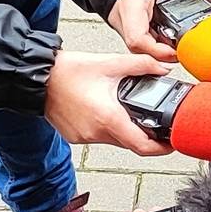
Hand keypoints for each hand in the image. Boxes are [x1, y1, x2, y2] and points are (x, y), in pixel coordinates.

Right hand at [45, 50, 171, 154]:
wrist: (38, 77)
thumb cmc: (67, 71)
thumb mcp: (110, 63)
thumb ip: (141, 65)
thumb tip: (162, 69)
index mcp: (108, 117)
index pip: (142, 146)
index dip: (162, 148)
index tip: (172, 143)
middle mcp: (96, 133)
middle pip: (130, 143)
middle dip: (144, 135)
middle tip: (154, 123)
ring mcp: (84, 138)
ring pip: (114, 141)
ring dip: (125, 130)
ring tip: (126, 111)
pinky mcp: (75, 137)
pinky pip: (98, 138)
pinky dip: (107, 128)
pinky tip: (105, 111)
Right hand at [108, 0, 210, 61]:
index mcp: (131, 5)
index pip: (137, 40)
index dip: (157, 52)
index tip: (176, 52)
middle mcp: (122, 17)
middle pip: (139, 50)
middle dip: (162, 54)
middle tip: (183, 51)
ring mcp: (122, 22)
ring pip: (138, 47)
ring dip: (158, 50)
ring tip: (178, 46)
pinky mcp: (126, 22)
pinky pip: (138, 39)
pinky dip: (154, 42)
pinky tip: (167, 38)